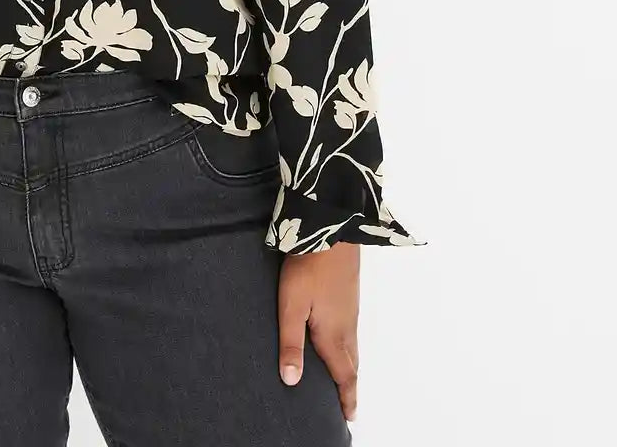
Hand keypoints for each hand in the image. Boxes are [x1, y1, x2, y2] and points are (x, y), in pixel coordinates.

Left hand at [277, 241, 359, 422]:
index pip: (343, 374)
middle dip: (350, 385)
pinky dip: (350, 345)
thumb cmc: (309, 267)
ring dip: (350, 365)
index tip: (349, 416)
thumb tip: (291, 380)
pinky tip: (340, 338)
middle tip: (348, 404)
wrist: (332, 228)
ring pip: (353, 345)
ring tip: (344, 377)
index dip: (346, 397)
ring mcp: (351, 307)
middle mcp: (347, 324)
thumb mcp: (292, 306)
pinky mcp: (350, 293)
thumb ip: (291, 343)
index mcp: (333, 333)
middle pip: (352, 363)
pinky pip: (353, 328)